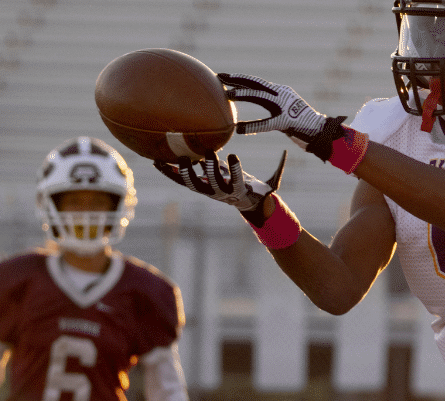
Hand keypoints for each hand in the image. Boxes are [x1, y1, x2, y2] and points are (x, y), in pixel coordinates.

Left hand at [153, 151, 285, 214]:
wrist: (245, 204)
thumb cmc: (258, 191)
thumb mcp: (271, 183)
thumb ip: (278, 169)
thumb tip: (288, 152)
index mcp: (238, 190)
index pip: (237, 181)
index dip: (234, 170)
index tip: (233, 156)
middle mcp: (221, 192)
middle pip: (212, 182)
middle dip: (208, 169)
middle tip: (206, 154)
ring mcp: (207, 191)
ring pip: (193, 183)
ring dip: (185, 171)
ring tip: (178, 158)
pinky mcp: (198, 187)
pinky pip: (180, 180)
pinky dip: (169, 171)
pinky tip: (156, 161)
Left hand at [219, 73, 346, 160]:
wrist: (321, 131)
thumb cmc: (301, 125)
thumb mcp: (283, 112)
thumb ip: (271, 108)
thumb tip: (256, 107)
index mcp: (279, 92)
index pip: (256, 82)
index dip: (240, 78)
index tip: (223, 75)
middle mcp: (281, 94)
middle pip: (255, 83)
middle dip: (237, 79)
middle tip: (219, 76)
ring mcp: (285, 105)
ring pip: (261, 96)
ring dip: (244, 94)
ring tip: (228, 95)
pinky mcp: (287, 120)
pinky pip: (268, 123)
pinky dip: (253, 126)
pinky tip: (240, 129)